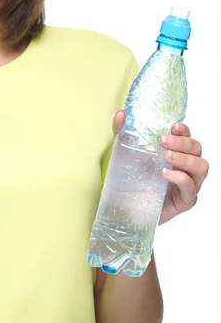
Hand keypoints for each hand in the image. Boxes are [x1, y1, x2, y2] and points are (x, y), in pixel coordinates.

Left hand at [112, 110, 209, 225]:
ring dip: (185, 159)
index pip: (187, 137)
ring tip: (167, 157)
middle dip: (183, 142)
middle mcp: (186, 166)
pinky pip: (191, 188)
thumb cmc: (134, 178)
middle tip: (164, 141)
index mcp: (176, 152)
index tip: (174, 126)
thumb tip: (121, 114)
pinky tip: (166, 174)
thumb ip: (124, 134)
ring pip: (201, 167)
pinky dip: (180, 179)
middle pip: (197, 149)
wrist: (128, 208)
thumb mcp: (126, 154)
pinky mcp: (185, 200)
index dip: (184, 130)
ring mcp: (189, 184)